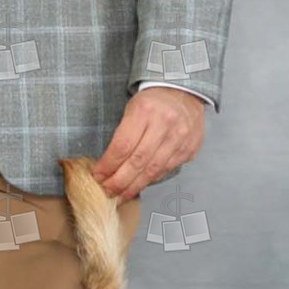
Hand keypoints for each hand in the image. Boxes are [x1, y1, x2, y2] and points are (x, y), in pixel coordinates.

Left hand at [91, 86, 204, 200]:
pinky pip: (166, 170)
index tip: (98, 177)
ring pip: (153, 170)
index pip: (122, 146)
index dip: (108, 165)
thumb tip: (107, 167)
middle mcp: (164, 124)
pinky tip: (139, 185)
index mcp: (144, 111)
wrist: (183, 93)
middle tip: (107, 192)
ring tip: (120, 196)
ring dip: (134, 186)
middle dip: (119, 182)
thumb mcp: (131, 109)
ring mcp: (180, 138)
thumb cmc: (152, 102)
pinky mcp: (189, 148)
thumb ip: (122, 136)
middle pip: (138, 162)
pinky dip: (151, 180)